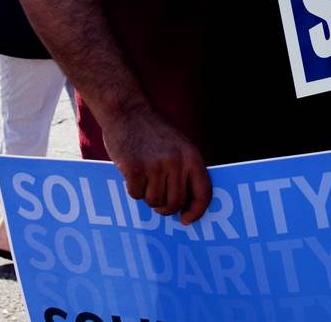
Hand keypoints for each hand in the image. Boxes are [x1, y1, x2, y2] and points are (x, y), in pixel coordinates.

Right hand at [103, 105, 211, 224]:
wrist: (126, 110)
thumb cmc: (151, 131)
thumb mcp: (178, 146)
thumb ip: (185, 170)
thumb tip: (185, 205)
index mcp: (191, 156)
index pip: (203, 193)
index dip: (196, 211)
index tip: (186, 219)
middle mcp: (176, 162)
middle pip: (175, 203)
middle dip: (164, 207)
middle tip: (156, 199)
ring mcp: (155, 165)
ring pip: (154, 201)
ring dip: (147, 195)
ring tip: (143, 178)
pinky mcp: (135, 168)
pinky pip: (136, 194)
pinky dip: (132, 188)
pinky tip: (131, 172)